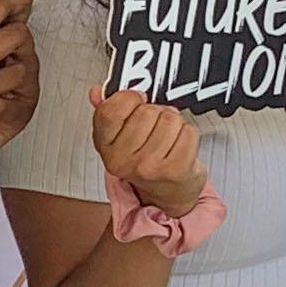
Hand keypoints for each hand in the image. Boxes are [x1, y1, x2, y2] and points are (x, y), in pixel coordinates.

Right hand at [89, 89, 206, 215]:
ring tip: (168, 137)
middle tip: (154, 127)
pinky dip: (188, 134)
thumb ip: (107, 111)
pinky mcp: (175, 170)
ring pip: (170, 119)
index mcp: (105, 148)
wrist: (166, 193)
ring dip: (174, 123)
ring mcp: (149, 167)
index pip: (111, 110)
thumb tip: (96, 93)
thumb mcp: (119, 137)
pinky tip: (179, 146)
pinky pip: (188, 132)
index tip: (137, 100)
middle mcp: (124, 161)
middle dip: (155, 112)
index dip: (129, 98)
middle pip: (146, 111)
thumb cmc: (144, 160)